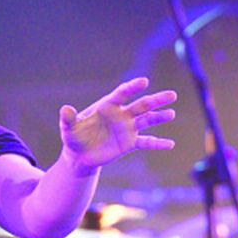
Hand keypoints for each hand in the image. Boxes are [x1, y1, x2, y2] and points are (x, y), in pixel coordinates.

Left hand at [59, 77, 175, 171]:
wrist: (79, 155)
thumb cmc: (73, 137)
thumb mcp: (68, 128)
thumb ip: (68, 118)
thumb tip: (65, 109)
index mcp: (108, 106)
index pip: (123, 93)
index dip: (133, 87)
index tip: (144, 82)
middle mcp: (121, 114)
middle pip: (142, 105)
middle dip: (156, 100)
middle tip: (172, 95)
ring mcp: (127, 128)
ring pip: (148, 120)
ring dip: (160, 117)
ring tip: (172, 114)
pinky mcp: (129, 143)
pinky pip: (146, 142)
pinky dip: (158, 143)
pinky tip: (170, 144)